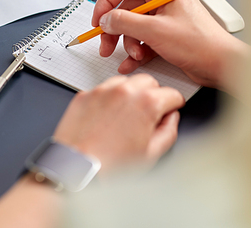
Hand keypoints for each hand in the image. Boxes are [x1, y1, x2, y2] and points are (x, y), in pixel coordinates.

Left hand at [53, 74, 183, 171]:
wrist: (76, 168)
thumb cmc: (111, 166)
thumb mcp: (151, 154)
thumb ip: (168, 131)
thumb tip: (171, 119)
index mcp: (147, 104)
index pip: (172, 94)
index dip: (174, 105)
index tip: (170, 110)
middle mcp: (125, 91)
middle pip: (149, 82)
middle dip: (153, 95)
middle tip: (148, 114)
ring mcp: (103, 90)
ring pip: (125, 82)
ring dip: (130, 93)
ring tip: (125, 116)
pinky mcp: (85, 95)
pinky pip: (103, 89)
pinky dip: (109, 98)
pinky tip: (107, 117)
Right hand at [91, 0, 249, 91]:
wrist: (221, 65)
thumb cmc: (199, 43)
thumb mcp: (154, 31)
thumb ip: (124, 23)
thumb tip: (105, 19)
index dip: (107, 2)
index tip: (98, 20)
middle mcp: (163, 0)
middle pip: (126, 9)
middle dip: (115, 29)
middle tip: (105, 45)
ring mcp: (164, 18)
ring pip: (133, 27)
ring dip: (128, 44)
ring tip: (134, 57)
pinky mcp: (166, 34)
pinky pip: (142, 39)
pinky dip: (135, 52)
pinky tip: (131, 64)